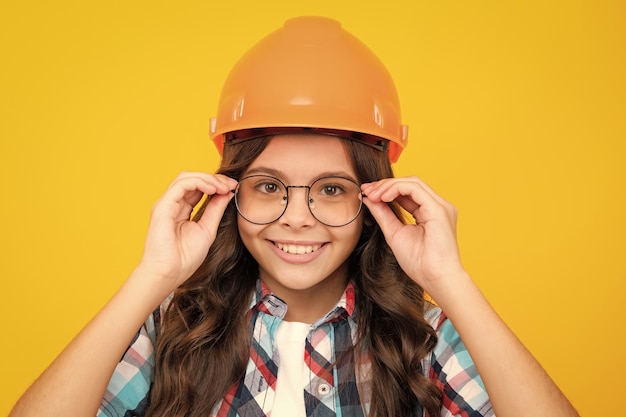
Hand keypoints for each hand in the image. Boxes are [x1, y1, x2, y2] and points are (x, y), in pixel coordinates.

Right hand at [137, 172, 236, 290]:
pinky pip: (181, 185)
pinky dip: (199, 182)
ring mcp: (166, 204)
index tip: (233, 188)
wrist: (169, 274)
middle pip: (193, 179)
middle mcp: (172, 204)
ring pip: (186, 178)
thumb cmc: (185, 258)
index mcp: (182, 209)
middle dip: (214, 179)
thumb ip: (216, 209)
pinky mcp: (162, 206)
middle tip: (231, 184)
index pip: (199, 188)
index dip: (217, 184)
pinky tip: (213, 189)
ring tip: (223, 186)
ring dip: (208, 179)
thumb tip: (227, 192)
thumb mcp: (208, 229)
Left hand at [361, 177, 463, 292]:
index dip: (385, 189)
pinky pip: (415, 189)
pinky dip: (396, 189)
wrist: (435, 279)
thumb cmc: (419, 263)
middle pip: (409, 183)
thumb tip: (369, 199)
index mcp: (429, 212)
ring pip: (412, 182)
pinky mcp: (439, 209)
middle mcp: (437, 206)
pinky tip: (383, 197)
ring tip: (373, 194)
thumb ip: (383, 214)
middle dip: (385, 185)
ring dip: (389, 185)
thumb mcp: (394, 233)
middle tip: (367, 190)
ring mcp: (440, 206)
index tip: (367, 193)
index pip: (406, 192)